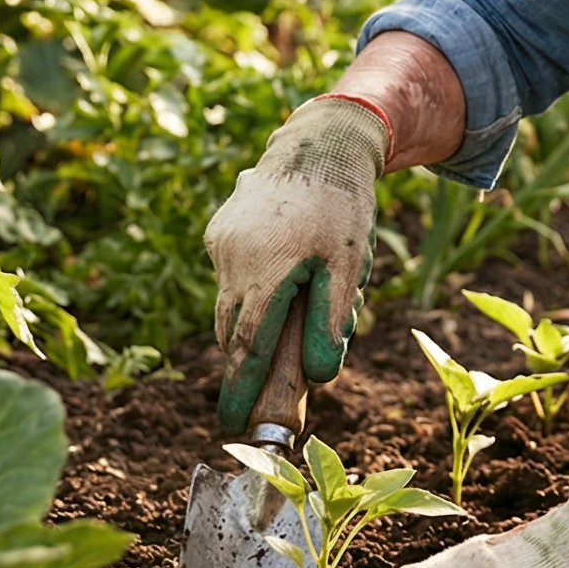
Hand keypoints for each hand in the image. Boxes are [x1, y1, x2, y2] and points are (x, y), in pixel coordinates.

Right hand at [205, 95, 386, 436]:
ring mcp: (220, 243)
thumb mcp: (350, 265)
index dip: (239, 389)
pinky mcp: (219, 231)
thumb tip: (320, 376)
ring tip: (286, 316)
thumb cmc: (342, 206)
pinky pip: (229, 276)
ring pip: (228, 304)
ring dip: (249, 324)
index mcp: (266, 271)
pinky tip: (282, 274)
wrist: (320, 143)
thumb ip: (331, 319)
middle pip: (232, 330)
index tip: (232, 424)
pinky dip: (247, 292)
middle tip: (260, 392)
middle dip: (245, 362)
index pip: (247, 347)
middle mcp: (232, 259)